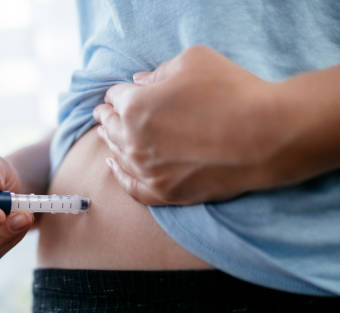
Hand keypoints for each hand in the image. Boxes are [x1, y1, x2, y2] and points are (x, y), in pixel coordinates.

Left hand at [93, 45, 284, 204]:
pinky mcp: (165, 193)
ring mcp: (147, 171)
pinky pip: (132, 188)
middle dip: (107, 118)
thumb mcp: (193, 61)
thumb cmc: (233, 91)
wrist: (267, 136)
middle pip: (110, 128)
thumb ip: (159, 71)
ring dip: (111, 143)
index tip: (118, 94)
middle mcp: (133, 141)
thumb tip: (139, 82)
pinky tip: (114, 168)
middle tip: (104, 114)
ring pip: (118, 156)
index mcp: (135, 106)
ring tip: (107, 137)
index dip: (117, 94)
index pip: (115, 98)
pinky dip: (120, 176)